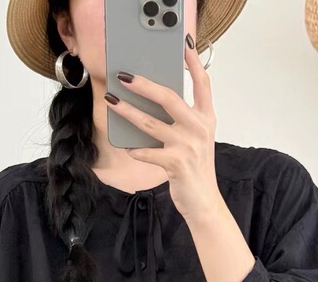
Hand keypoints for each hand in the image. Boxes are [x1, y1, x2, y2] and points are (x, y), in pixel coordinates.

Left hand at [105, 33, 220, 220]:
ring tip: (111, 101)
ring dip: (127, 111)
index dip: (193, 62)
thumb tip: (155, 101)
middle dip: (143, 84)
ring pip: (150, 123)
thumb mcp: (196, 139)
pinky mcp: (175, 163)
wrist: (204, 201)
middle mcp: (199, 128)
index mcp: (206, 118)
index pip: (203, 83)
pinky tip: (123, 144)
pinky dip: (133, 148)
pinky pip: (147, 151)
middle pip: (168, 97)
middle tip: (124, 75)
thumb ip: (183, 120)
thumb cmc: (196, 168)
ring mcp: (187, 145)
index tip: (184, 44)